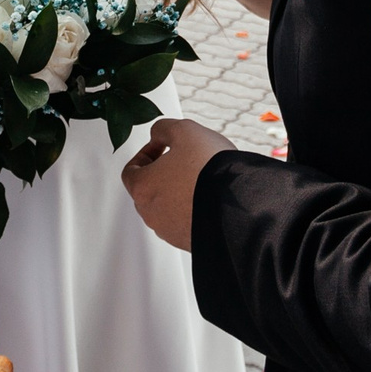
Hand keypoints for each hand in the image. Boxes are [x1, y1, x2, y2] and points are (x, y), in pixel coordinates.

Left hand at [120, 117, 234, 250]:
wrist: (240, 206)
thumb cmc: (209, 169)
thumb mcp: (185, 130)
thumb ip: (163, 129)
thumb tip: (158, 135)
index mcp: (142, 187)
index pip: (130, 171)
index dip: (146, 154)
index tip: (162, 147)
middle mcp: (151, 213)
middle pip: (148, 189)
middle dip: (163, 173)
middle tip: (183, 161)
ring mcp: (170, 231)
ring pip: (166, 207)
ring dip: (178, 192)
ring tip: (201, 178)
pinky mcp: (188, 242)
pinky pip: (184, 222)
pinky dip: (192, 209)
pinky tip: (210, 196)